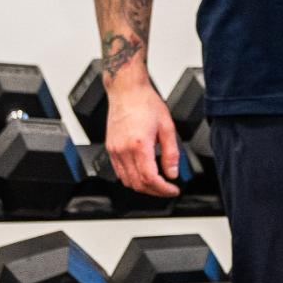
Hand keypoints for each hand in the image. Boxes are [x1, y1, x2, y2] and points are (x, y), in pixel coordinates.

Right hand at [104, 81, 180, 198]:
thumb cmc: (145, 103)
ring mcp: (114, 150)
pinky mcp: (110, 148)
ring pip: (126, 181)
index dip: (163, 189)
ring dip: (142, 187)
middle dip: (155, 191)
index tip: (172, 190)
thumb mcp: (167, 127)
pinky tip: (142, 174)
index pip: (150, 178)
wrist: (127, 91)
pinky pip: (118, 172)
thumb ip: (171, 153)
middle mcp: (123, 150)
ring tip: (156, 183)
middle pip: (138, 184)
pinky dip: (131, 178)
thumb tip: (173, 172)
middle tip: (167, 189)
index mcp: (139, 145)